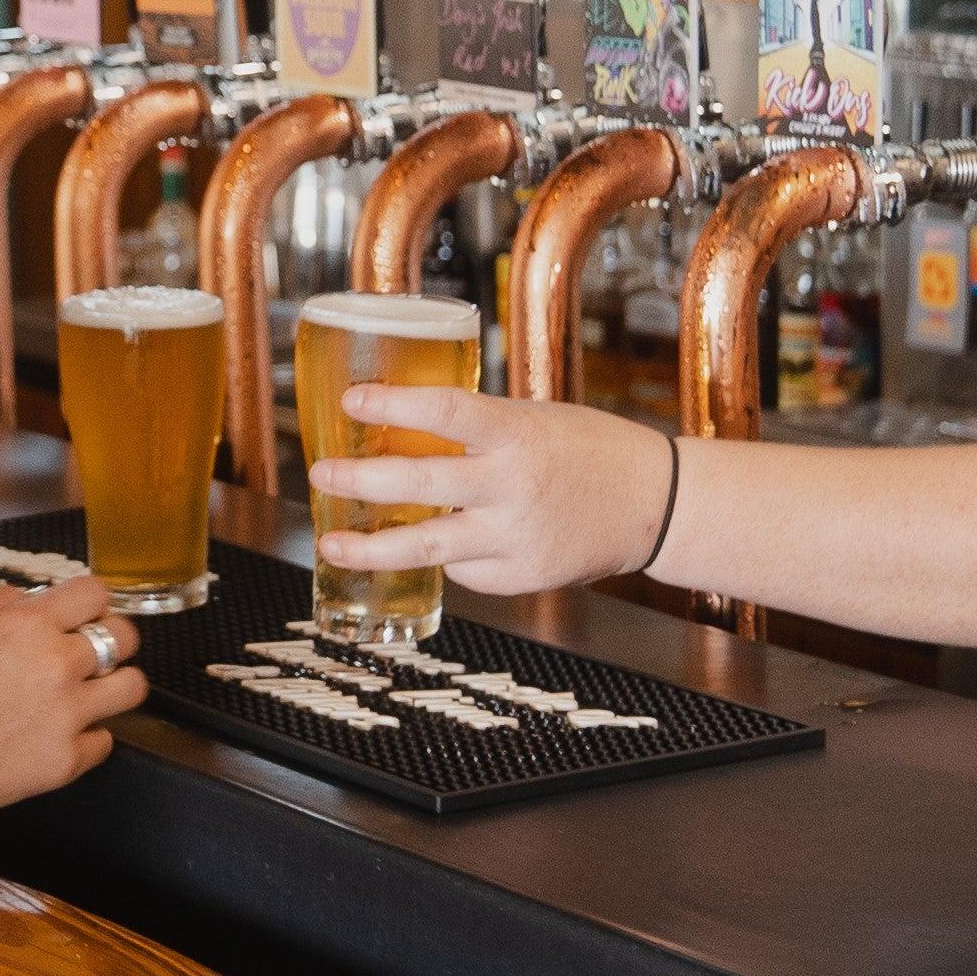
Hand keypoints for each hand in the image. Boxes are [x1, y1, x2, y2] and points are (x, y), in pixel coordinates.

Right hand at [0, 569, 146, 885]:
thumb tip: (32, 599)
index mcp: (27, 625)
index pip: (95, 592)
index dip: (93, 600)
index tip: (88, 611)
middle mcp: (58, 665)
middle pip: (126, 636)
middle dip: (115, 636)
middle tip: (96, 649)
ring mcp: (68, 715)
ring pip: (132, 688)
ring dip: (115, 685)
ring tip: (93, 691)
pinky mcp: (68, 760)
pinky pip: (105, 741)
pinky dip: (88, 736)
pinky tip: (61, 732)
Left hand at [309, 387, 673, 594]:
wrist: (656, 503)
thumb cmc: (588, 450)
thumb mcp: (532, 420)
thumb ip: (474, 429)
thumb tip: (396, 426)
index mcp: (516, 434)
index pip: (445, 411)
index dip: (393, 405)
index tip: (351, 399)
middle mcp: (512, 485)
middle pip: (421, 481)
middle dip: (360, 480)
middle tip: (320, 474)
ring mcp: (516, 535)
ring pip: (428, 546)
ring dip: (372, 548)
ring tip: (330, 544)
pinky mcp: (522, 575)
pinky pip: (462, 570)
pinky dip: (443, 558)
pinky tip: (436, 547)